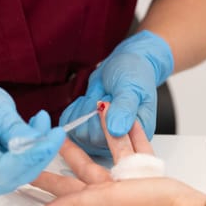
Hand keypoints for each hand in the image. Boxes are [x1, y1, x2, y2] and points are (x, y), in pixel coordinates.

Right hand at [0, 78, 65, 194]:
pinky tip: (36, 132)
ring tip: (41, 122)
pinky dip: (35, 153)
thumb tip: (35, 142)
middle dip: (41, 152)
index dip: (31, 157)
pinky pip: (24, 170)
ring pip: (25, 173)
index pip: (3, 169)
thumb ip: (13, 127)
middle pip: (17, 174)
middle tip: (54, 130)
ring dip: (41, 150)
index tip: (51, 139)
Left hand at [33, 102, 205, 205]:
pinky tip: (127, 119)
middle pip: (81, 164)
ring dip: (103, 131)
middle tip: (53, 133)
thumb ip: (72, 205)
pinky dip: (131, 132)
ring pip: (110, 149)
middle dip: (68, 147)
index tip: (26, 165)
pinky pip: (135, 145)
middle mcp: (107, 189)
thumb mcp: (105, 202)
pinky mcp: (146, 171)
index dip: (41, 175)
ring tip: (96, 111)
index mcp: (93, 197)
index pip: (59, 185)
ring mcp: (127, 179)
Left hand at [60, 30, 173, 155]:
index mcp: (136, 135)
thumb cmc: (133, 74)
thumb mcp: (131, 87)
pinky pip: (69, 127)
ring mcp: (102, 138)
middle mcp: (119, 140)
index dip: (104, 118)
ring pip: (78, 133)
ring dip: (84, 110)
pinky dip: (74, 110)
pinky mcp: (87, 131)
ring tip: (97, 98)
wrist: (122, 64)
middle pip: (91, 138)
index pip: (111, 140)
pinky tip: (87, 101)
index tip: (110, 99)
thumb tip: (117, 130)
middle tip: (104, 97)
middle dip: (93, 112)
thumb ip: (124, 109)